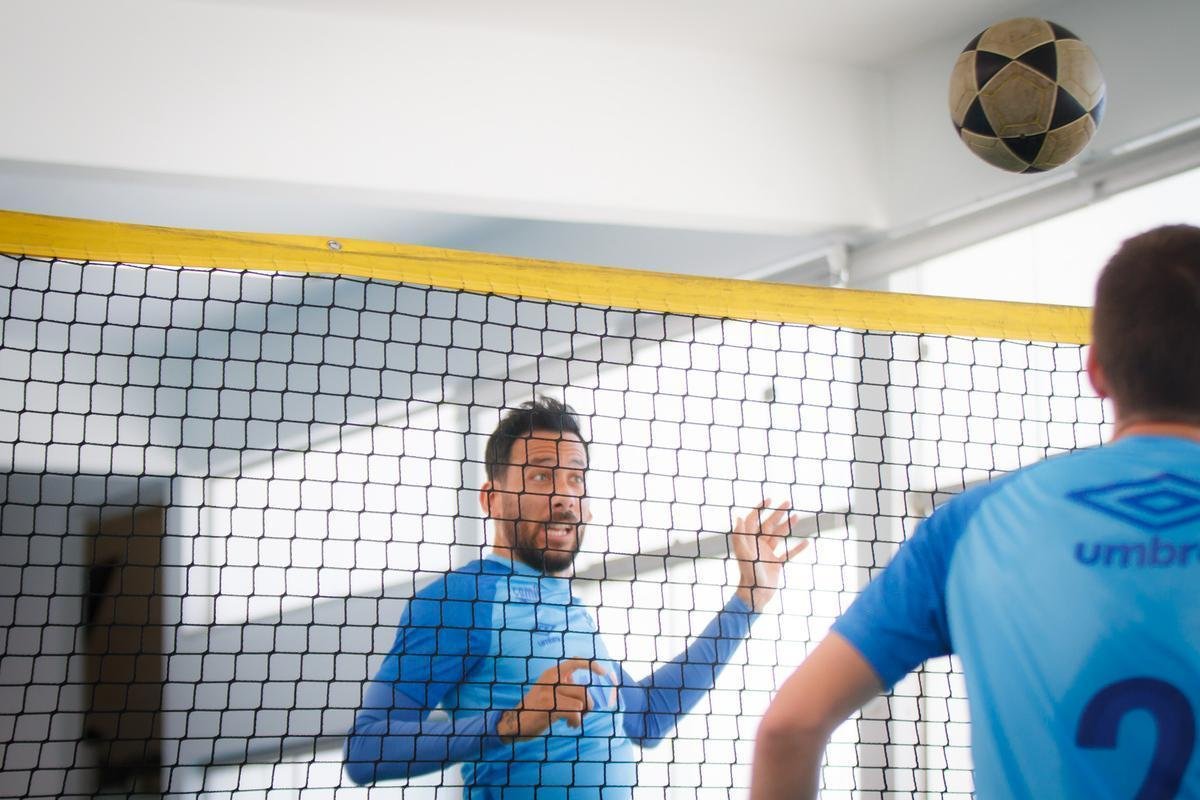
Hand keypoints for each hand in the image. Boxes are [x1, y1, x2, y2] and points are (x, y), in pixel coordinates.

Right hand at [496, 659, 611, 741]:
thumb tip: (581, 682)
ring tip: (576, 721)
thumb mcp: (548, 690)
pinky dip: (576, 721)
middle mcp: (550, 679)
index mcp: (551, 673)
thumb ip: (563, 684)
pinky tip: (571, 725)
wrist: (515, 722)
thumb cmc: (536, 707)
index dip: (591, 665)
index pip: (574, 662)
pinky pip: (574, 712)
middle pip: (583, 689)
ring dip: (582, 715)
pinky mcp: (549, 706)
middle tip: (585, 713)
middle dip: (589, 704)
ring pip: (580, 702)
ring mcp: (549, 692)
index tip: (604, 672)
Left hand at [732, 499, 806, 611]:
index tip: (769, 499)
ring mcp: (767, 554)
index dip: (759, 509)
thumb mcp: (744, 554)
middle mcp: (757, 545)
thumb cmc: (748, 575)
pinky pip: (787, 554)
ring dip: (787, 526)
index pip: (753, 520)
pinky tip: (806, 542)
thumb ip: (740, 537)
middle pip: (768, 525)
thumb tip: (738, 517)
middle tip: (788, 502)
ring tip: (797, 516)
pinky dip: (796, 549)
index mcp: (749, 541)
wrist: (755, 595)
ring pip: (778, 537)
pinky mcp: (775, 564)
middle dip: (777, 513)